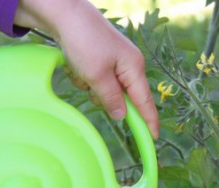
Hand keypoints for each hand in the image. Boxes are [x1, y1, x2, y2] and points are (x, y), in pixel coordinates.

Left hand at [14, 0, 158, 139]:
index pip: (145, 102)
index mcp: (133, 68)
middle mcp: (127, 66)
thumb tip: (122, 116)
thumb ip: (111, 99)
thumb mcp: (97, 76)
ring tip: (81, 68)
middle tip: (90, 82)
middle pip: (121, 99)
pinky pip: (93, 81)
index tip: (152, 140)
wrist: (66, 16)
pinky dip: (83, 77)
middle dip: (103, 96)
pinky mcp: (100, 61)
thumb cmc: (85, 42)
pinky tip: (76, 63)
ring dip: (90, 86)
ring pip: (103, 92)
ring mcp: (114, 63)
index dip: (148, 122)